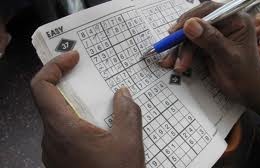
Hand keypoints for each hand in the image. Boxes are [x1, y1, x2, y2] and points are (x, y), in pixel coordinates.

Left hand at [31, 51, 144, 167]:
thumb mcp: (128, 142)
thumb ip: (126, 112)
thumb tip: (123, 93)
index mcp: (63, 129)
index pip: (41, 87)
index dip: (54, 66)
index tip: (73, 58)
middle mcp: (51, 139)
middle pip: (50, 100)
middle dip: (70, 83)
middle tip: (89, 74)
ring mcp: (53, 151)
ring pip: (58, 117)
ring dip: (76, 104)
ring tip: (99, 101)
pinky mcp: (60, 160)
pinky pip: (63, 132)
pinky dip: (77, 120)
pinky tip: (98, 126)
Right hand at [160, 1, 259, 102]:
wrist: (246, 93)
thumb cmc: (244, 76)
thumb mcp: (227, 57)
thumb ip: (210, 40)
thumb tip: (189, 24)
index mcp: (237, 20)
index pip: (210, 11)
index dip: (191, 18)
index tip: (176, 31)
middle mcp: (225, 23)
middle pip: (197, 21)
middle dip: (182, 37)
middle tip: (169, 48)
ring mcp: (214, 33)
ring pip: (190, 34)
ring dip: (180, 49)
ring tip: (176, 65)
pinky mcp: (206, 44)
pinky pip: (189, 44)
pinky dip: (182, 54)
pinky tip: (178, 65)